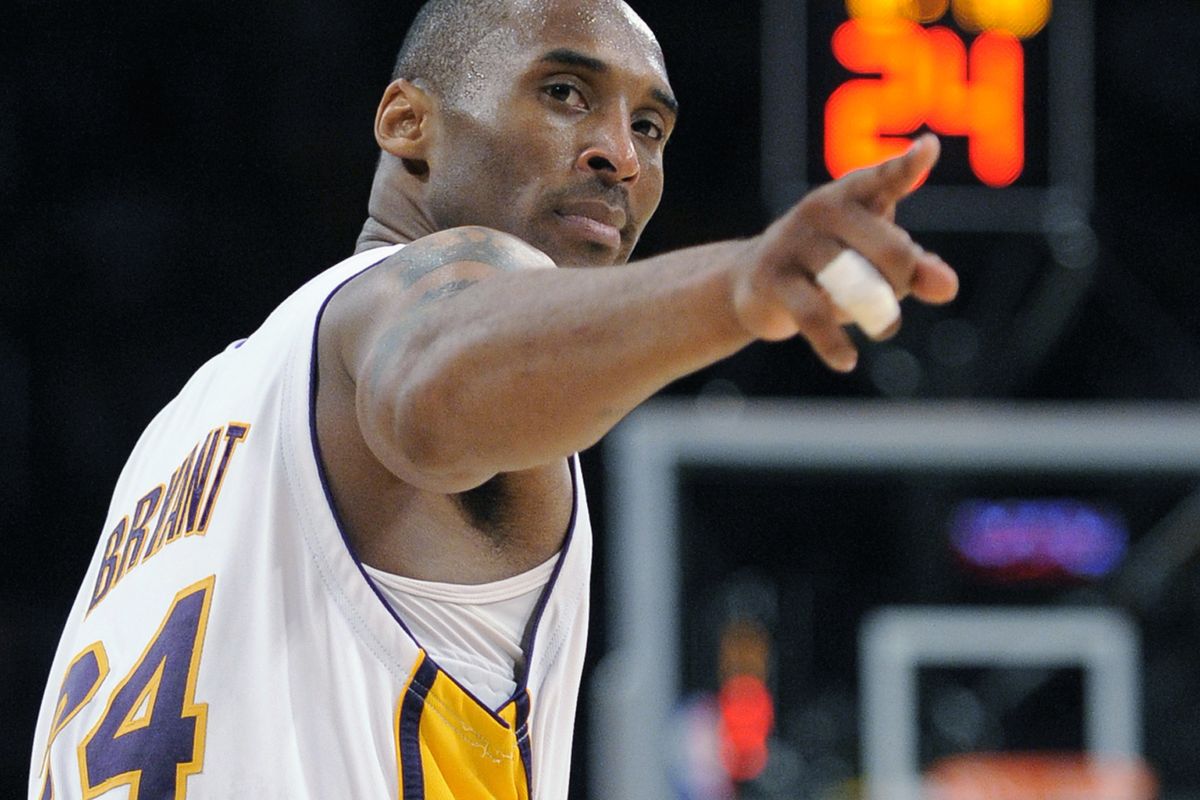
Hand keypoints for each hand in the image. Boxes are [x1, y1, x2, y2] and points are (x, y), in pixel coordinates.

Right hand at [732, 133, 958, 371]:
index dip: (907, 167)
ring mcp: (793, 242)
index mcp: (852, 195)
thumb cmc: (829, 267)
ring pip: (855, 284)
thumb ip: (917, 269)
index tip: (928, 150)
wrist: (753, 286)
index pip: (885, 179)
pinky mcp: (772, 278)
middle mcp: (821, 209)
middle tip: (894, 298)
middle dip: (903, 281)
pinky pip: (814, 315)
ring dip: (876, 313)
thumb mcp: (875, 264)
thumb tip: (948, 288)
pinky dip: (834, 344)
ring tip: (884, 327)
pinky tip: (847, 361)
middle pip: (891, 249)